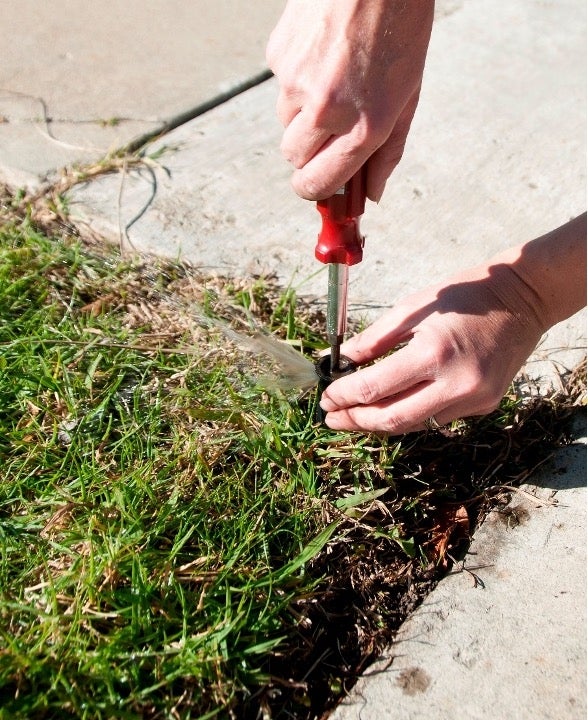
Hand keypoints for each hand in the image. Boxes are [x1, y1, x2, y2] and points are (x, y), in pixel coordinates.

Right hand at [266, 0, 433, 200]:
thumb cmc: (400, 29)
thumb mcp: (408, 97)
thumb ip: (388, 152)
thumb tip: (372, 193)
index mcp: (364, 127)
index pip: (317, 183)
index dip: (314, 191)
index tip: (317, 188)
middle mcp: (326, 110)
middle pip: (293, 158)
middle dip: (308, 152)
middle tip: (329, 130)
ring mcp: (296, 82)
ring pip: (285, 122)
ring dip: (303, 114)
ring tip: (333, 78)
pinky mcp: (279, 56)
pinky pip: (280, 86)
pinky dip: (298, 79)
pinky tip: (322, 53)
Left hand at [319, 260, 547, 433]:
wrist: (524, 299)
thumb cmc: (464, 296)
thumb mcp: (412, 307)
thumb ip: (373, 339)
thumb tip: (340, 362)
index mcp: (434, 353)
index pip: (375, 388)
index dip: (344, 397)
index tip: (326, 397)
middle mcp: (456, 384)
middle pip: (392, 419)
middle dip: (356, 421)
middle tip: (331, 417)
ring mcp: (473, 399)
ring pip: (413, 425)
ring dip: (379, 423)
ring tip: (353, 416)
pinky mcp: (483, 406)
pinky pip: (436, 418)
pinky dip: (409, 414)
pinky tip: (390, 406)